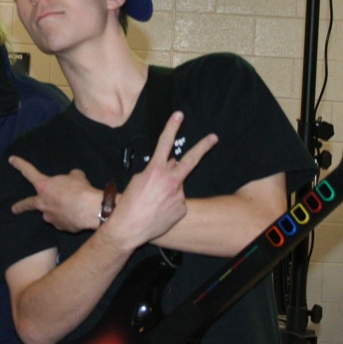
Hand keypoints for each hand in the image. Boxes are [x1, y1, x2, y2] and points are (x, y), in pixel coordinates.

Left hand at [9, 157, 98, 231]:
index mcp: (44, 187)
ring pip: (51, 212)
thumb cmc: (80, 190)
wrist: (90, 210)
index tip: (11, 159)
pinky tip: (77, 213)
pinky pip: (62, 220)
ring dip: (58, 209)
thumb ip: (70, 177)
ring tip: (72, 206)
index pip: (29, 172)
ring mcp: (50, 217)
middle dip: (20, 207)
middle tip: (14, 209)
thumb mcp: (76, 176)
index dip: (20, 164)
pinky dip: (68, 216)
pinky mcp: (60, 227)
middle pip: (28, 204)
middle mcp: (43, 203)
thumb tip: (72, 178)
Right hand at [107, 111, 217, 248]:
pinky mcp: (182, 208)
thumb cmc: (129, 204)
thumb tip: (172, 163)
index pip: (165, 143)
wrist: (129, 228)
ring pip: (177, 185)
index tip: (179, 115)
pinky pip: (178, 201)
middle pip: (190, 159)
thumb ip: (157, 170)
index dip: (172, 127)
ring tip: (154, 202)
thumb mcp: (138, 180)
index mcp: (156, 171)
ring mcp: (178, 195)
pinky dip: (170, 203)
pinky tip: (159, 210)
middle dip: (203, 146)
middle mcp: (170, 181)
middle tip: (213, 138)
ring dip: (169, 189)